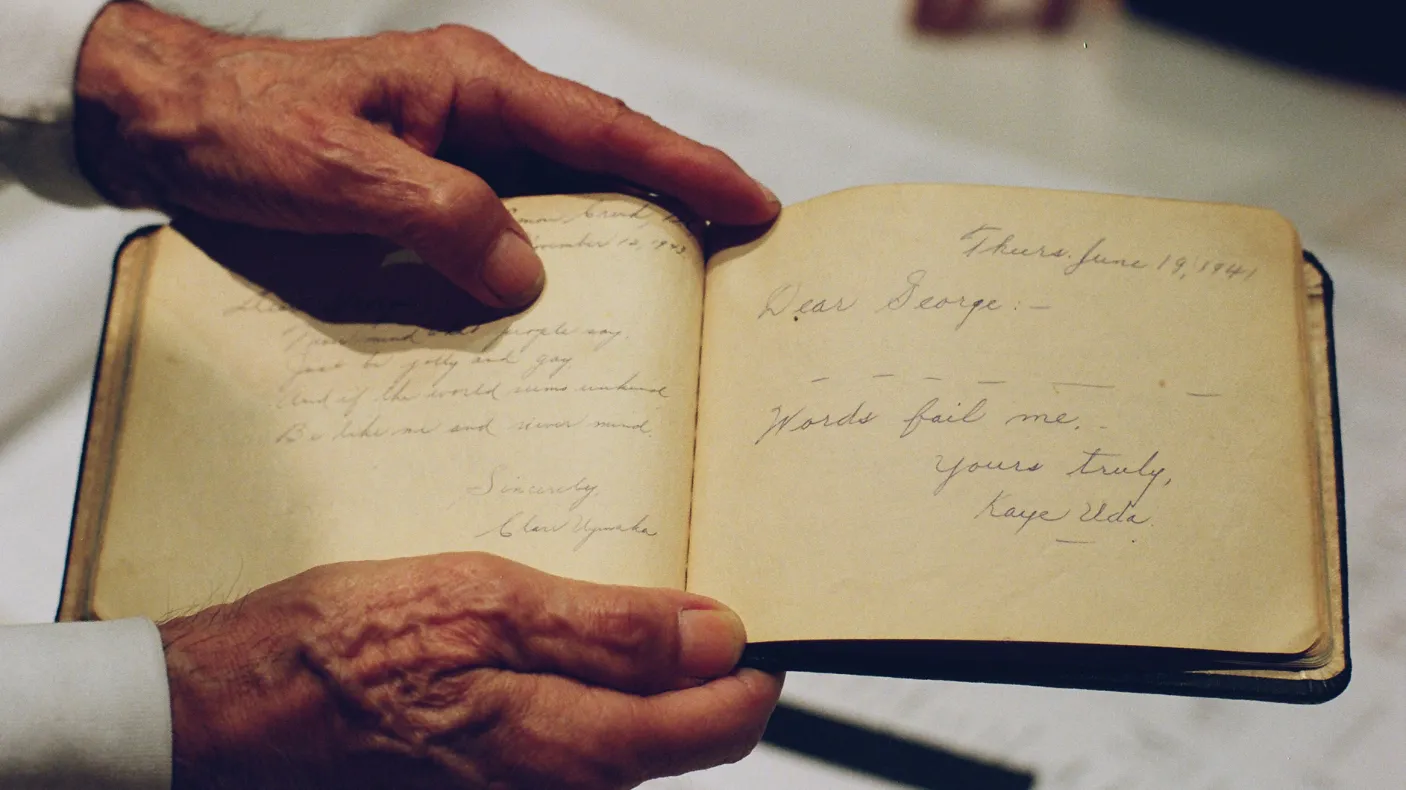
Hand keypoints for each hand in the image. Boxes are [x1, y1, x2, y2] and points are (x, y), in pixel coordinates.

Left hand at [73, 2, 779, 307]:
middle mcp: (478, 115)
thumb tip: (524, 277)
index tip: (750, 201)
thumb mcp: (340, 172)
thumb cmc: (240, 127)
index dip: (685, 166)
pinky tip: (562, 311)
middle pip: (604, 163)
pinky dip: (547, 267)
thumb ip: (442, 215)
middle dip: (674, 206)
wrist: (166, 125)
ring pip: (563, 202)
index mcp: (473, 86)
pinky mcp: (431, 194)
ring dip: (615, 244)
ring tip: (672, 298)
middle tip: (735, 261)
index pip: (605, 128)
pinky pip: (510, 232)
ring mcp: (459, 154)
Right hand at [159, 552, 780, 788]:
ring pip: (617, 757)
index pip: (708, 734)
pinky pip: (565, 763)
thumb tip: (715, 634)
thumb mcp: (481, 601)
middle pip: (670, 753)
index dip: (745, 682)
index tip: (750, 638)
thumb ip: (609, 628)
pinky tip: (536, 668)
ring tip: (581, 630)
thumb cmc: (340, 652)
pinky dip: (576, 712)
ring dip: (628, 695)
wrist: (231, 714)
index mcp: (560, 750)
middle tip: (662, 614)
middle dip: (687, 683)